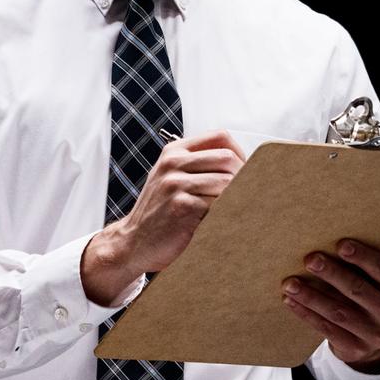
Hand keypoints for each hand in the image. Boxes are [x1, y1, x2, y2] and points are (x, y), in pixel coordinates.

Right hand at [109, 128, 246, 275]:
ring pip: (226, 183)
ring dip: (235, 199)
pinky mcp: (181, 206)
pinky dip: (225, 215)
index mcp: (174, 152)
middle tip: (245, 196)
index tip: (244, 171)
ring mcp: (175, 184)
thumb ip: (199, 166)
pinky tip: (219, 223)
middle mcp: (173, 163)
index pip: (220, 137)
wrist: (134, 242)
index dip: (239, 153)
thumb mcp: (172, 179)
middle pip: (227, 159)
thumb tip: (243, 165)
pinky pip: (218, 205)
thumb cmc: (160, 213)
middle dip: (243, 178)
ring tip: (232, 211)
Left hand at [280, 238, 379, 371]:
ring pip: (338, 311)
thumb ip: (362, 267)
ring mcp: (374, 334)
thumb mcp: (377, 283)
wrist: (376, 340)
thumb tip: (326, 242)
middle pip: (357, 290)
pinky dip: (306, 313)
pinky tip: (291, 301)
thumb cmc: (370, 298)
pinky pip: (326, 328)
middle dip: (331, 273)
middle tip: (309, 259)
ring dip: (311, 296)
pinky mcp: (355, 349)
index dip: (361, 256)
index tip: (340, 244)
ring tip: (290, 283)